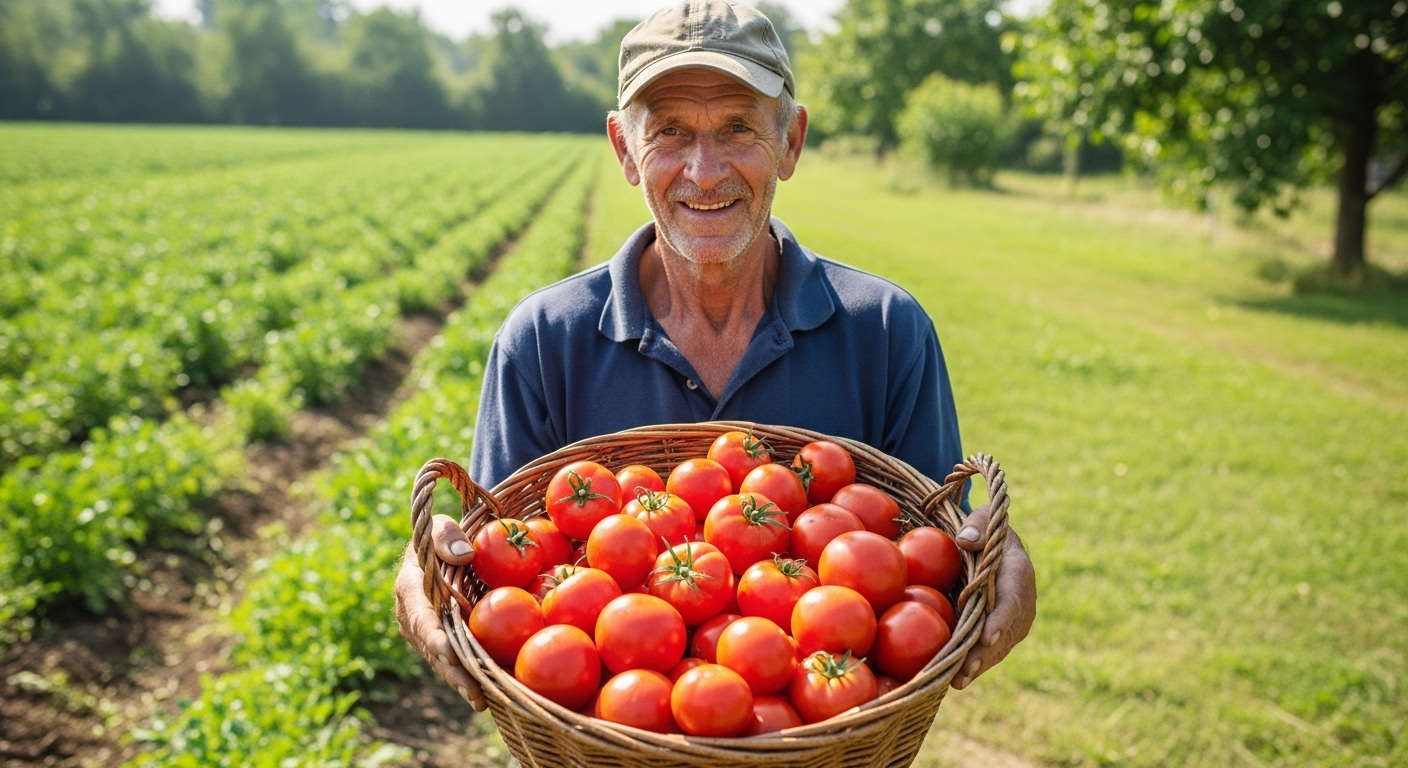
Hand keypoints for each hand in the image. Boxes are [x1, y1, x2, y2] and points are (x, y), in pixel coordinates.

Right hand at [394, 514, 486, 710]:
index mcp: (409, 588)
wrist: (434, 552)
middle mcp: (411, 616)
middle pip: (432, 648)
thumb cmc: (440, 536)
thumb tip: (464, 554)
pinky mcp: (437, 639)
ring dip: (460, 681)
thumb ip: (447, 535)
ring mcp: (423, 632)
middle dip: (452, 671)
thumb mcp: (439, 526)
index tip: (450, 654)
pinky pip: (451, 659)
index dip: (434, 637)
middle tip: (473, 692)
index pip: (421, 617)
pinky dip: (467, 675)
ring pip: (441, 660)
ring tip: (481, 701)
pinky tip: (487, 694)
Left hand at [949, 504, 1035, 689]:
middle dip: (986, 652)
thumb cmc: (988, 530)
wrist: (1002, 547)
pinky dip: (977, 664)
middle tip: (966, 669)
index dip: (1000, 619)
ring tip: (958, 682)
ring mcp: (1016, 620)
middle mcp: (1023, 601)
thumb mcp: (984, 519)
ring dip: (980, 665)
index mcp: (1018, 573)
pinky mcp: (1005, 631)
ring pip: (999, 647)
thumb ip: (976, 526)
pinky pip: (992, 650)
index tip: (987, 635)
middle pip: (1005, 631)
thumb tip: (965, 541)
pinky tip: (956, 680)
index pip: (1011, 600)